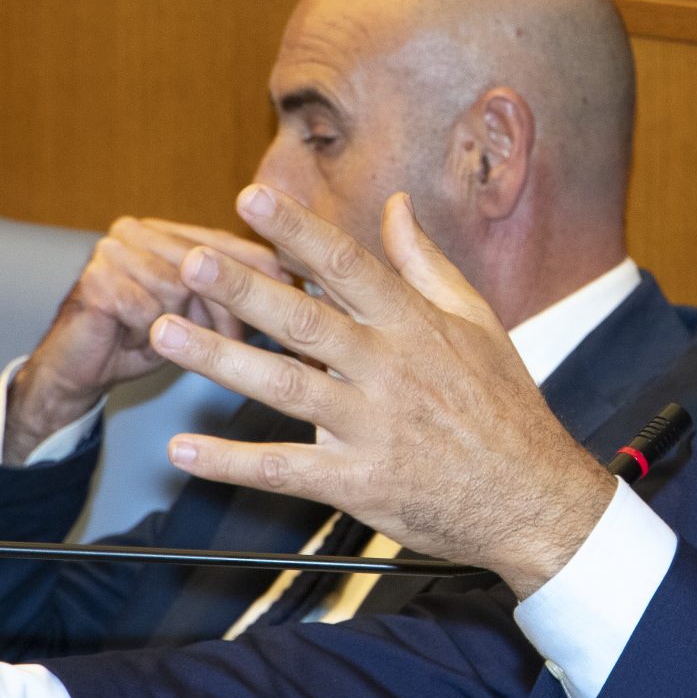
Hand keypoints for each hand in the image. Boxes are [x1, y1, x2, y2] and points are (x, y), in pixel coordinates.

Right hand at [8, 219, 289, 458]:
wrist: (76, 373)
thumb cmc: (146, 342)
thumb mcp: (202, 314)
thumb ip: (243, 291)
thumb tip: (315, 287)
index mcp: (170, 230)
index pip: (233, 245)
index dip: (271, 278)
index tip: (308, 308)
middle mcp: (140, 229)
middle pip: (213, 265)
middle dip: (229, 310)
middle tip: (240, 342)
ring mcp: (113, 249)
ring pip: (184, 288)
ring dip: (188, 327)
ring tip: (174, 341)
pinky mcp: (96, 279)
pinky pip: (152, 310)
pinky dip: (154, 336)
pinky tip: (139, 341)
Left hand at [154, 186, 614, 599]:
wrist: (532, 498)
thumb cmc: (504, 406)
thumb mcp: (478, 322)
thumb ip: (426, 263)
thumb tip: (395, 206)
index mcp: (415, 326)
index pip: (347, 266)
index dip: (297, 231)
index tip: (251, 199)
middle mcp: (389, 370)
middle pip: (305, 321)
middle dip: (244, 288)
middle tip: (190, 260)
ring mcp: (372, 428)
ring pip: (284, 387)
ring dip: (219, 360)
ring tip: (164, 332)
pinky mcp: (358, 483)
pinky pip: (284, 469)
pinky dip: (231, 461)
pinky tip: (184, 448)